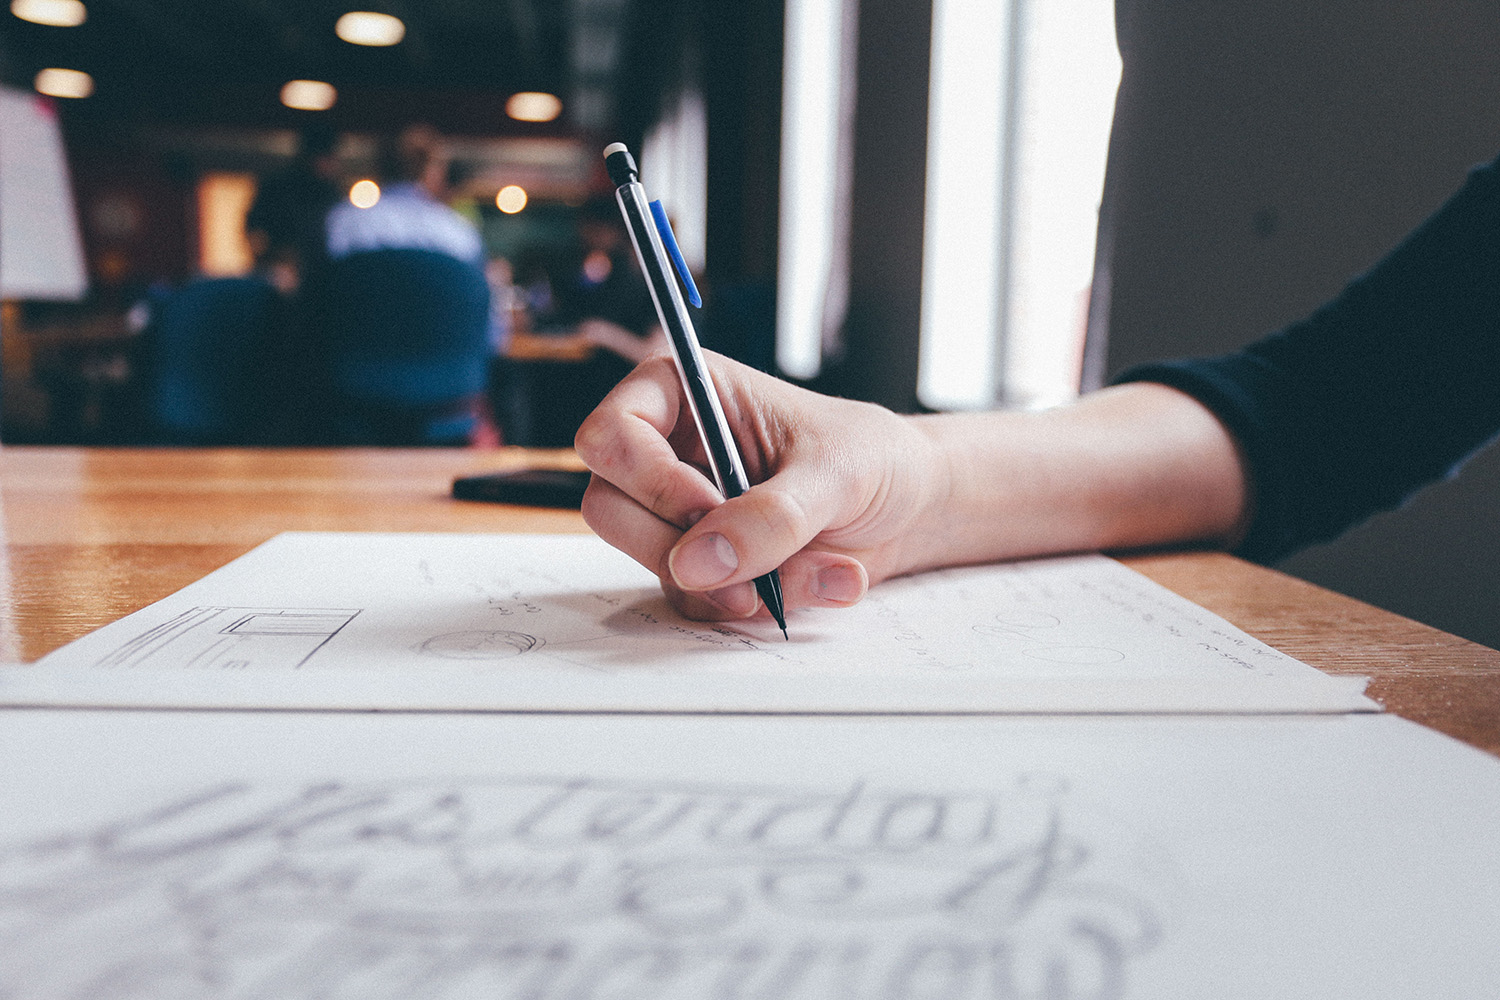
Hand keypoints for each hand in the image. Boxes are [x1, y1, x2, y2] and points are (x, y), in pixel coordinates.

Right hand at [574, 352, 945, 621]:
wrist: (912, 510)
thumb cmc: (874, 459)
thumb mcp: (835, 473)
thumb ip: (772, 514)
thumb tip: (699, 563)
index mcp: (685, 394)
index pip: (610, 435)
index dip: (647, 479)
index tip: (706, 505)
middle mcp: (670, 452)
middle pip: (609, 509)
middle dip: (680, 546)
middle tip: (748, 555)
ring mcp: (681, 513)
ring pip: (653, 563)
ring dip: (735, 583)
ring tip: (818, 569)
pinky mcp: (706, 564)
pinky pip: (697, 600)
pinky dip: (758, 604)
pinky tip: (816, 580)